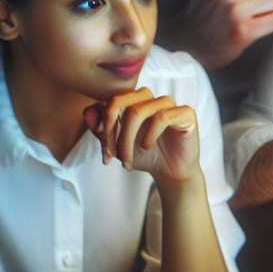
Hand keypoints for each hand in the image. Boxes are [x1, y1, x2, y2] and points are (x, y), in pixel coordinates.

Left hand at [83, 87, 200, 184]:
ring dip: (126, 140)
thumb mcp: (117, 146)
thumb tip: (87, 113)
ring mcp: (168, 103)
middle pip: (120, 102)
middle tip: (112, 156)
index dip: (103, 125)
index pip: (110, 103)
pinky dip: (149, 135)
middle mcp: (150, 98)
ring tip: (127, 160)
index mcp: (133, 101)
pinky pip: (161, 117)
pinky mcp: (185, 113)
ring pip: (137, 111)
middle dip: (111, 132)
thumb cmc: (145, 156)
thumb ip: (101, 130)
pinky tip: (147, 147)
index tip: (104, 152)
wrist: (171, 173)